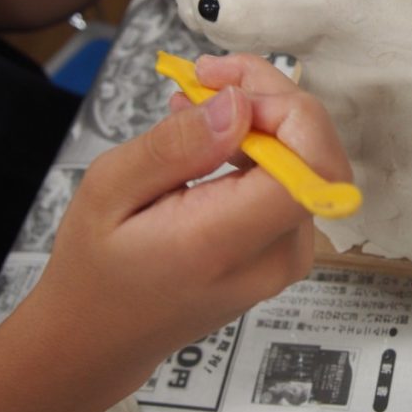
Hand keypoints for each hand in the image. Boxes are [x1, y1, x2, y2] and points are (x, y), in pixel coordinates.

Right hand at [27, 54, 350, 384]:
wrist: (102, 337)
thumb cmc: (95, 265)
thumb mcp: (110, 190)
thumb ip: (179, 147)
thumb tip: (240, 105)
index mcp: (226, 245)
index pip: (309, 167)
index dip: (283, 109)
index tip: (224, 87)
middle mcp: (274, 257)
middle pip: (316, 156)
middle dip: (273, 98)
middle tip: (209, 75)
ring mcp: (288, 258)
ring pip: (309, 162)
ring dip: (264, 117)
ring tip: (198, 99)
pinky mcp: (286, 250)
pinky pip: (294, 181)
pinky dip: (263, 144)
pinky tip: (214, 133)